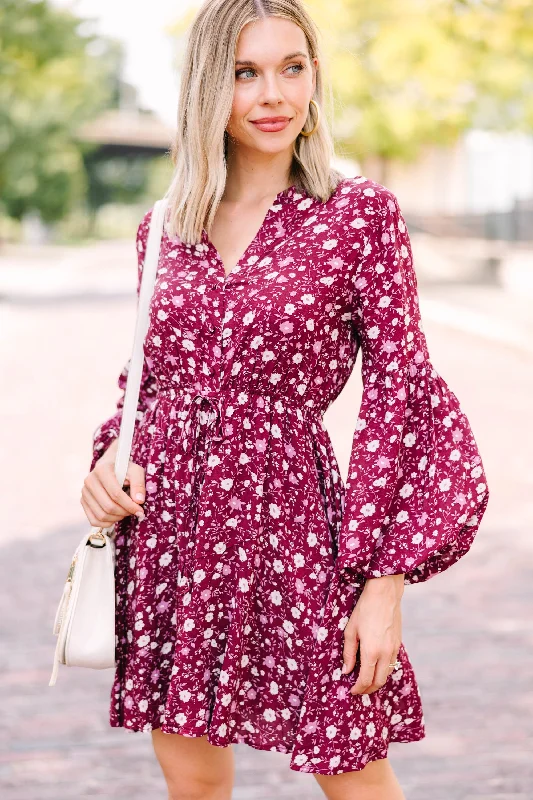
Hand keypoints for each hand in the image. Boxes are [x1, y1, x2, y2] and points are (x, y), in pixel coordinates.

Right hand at [81, 437, 145, 528]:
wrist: (110, 466)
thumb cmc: (125, 469)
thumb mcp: (136, 471)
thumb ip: (139, 484)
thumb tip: (139, 501)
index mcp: (102, 470)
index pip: (115, 494)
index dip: (129, 505)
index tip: (140, 510)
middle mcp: (90, 481)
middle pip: (108, 506)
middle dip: (124, 512)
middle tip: (133, 511)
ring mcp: (84, 492)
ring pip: (101, 515)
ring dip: (117, 518)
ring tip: (125, 512)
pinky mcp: (83, 501)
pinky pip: (93, 520)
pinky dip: (107, 523)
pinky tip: (116, 517)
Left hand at [342, 574, 403, 694]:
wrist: (384, 594)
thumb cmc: (364, 609)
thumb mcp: (350, 630)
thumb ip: (348, 653)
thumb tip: (346, 671)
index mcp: (371, 651)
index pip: (365, 679)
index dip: (358, 688)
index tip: (351, 691)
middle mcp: (385, 653)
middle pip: (379, 682)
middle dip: (368, 689)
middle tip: (359, 689)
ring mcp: (394, 649)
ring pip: (387, 674)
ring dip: (377, 680)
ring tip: (366, 678)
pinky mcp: (398, 643)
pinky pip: (392, 663)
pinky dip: (384, 670)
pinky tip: (375, 665)